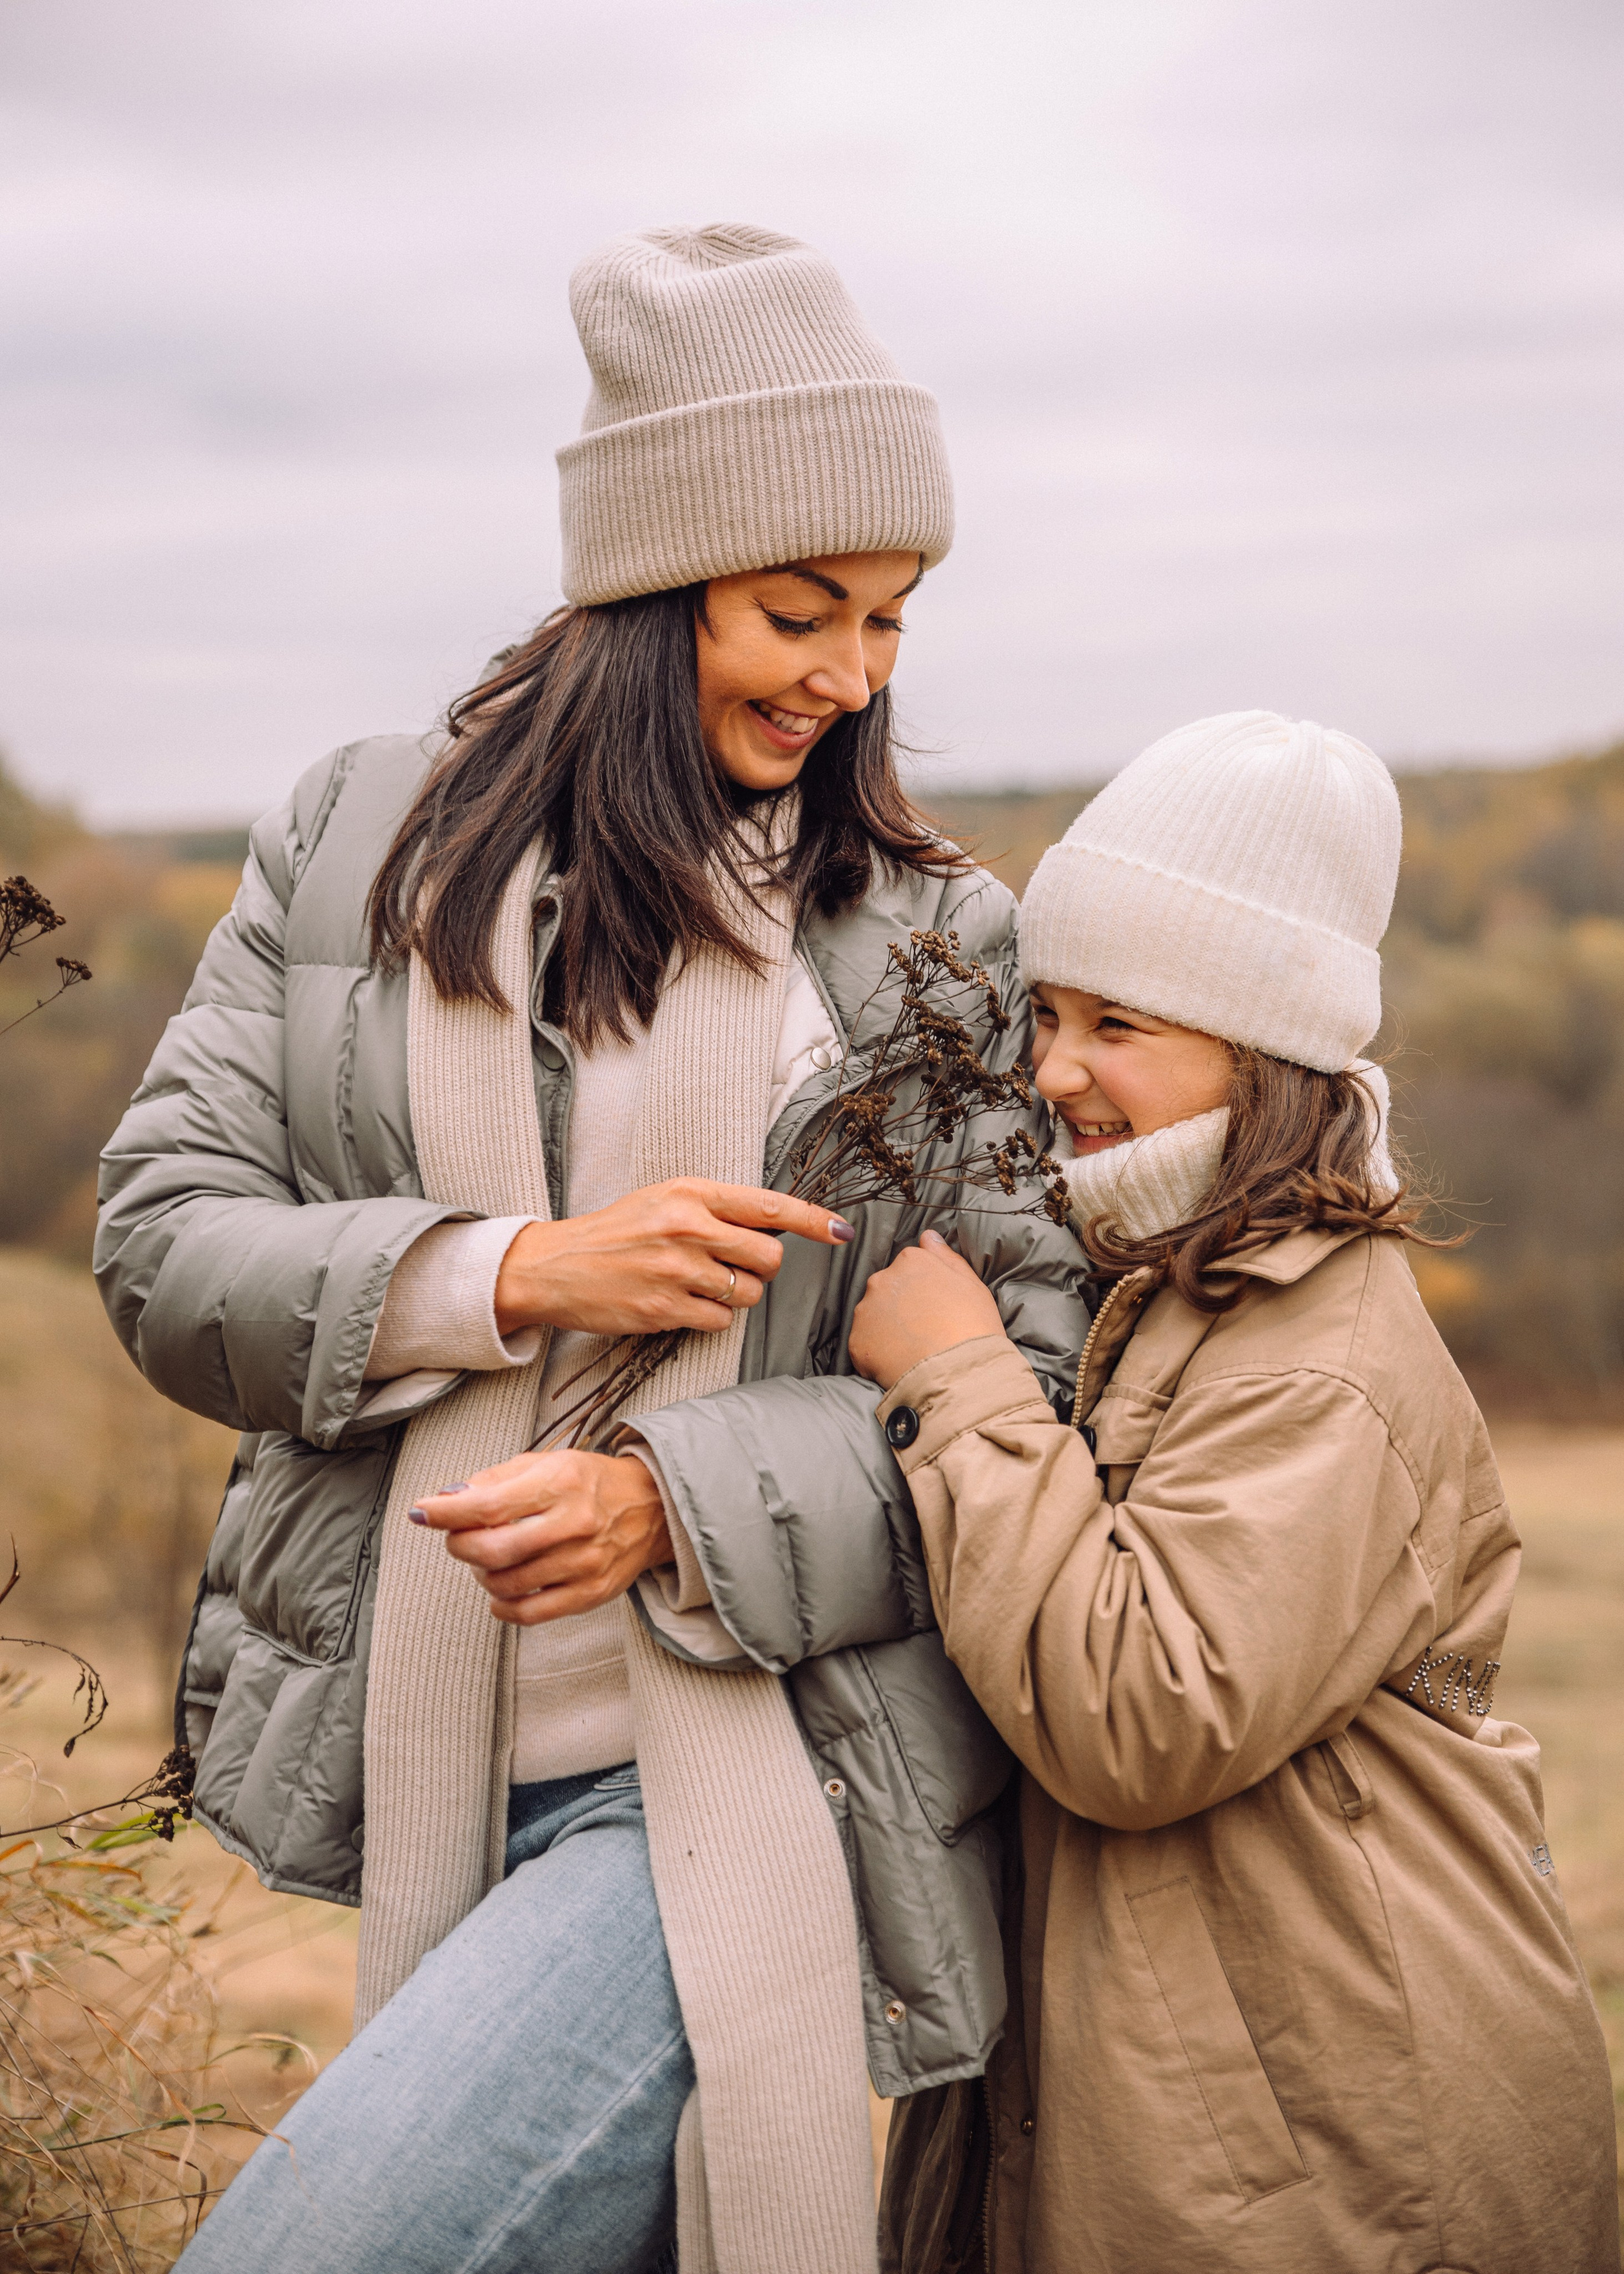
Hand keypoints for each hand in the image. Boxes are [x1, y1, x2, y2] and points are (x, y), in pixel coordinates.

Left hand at [411, 1448, 671, 1624]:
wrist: (653, 1508)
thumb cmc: (591, 1482)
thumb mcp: (547, 1462)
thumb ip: (495, 1479)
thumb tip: (447, 1498)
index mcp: (560, 1482)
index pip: (489, 1504)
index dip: (446, 1512)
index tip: (421, 1512)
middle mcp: (574, 1523)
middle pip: (493, 1550)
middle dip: (459, 1546)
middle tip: (456, 1538)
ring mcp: (584, 1563)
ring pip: (506, 1584)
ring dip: (481, 1575)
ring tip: (487, 1560)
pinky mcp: (590, 1594)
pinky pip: (530, 1614)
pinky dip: (502, 1607)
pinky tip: (500, 1592)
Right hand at [494, 1179, 853, 1339]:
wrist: (555, 1266)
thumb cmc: (616, 1232)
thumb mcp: (664, 1200)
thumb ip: (717, 1208)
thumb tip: (775, 1225)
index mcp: (691, 1193)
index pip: (769, 1206)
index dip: (813, 1221)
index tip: (841, 1231)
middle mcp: (688, 1228)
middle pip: (768, 1257)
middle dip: (761, 1267)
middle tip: (732, 1265)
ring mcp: (676, 1271)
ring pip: (748, 1294)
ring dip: (735, 1295)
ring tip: (700, 1284)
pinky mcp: (664, 1309)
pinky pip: (721, 1322)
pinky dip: (711, 1318)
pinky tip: (682, 1304)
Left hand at [849, 1229, 1006, 1391]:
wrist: (959, 1375)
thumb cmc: (973, 1328)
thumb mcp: (971, 1284)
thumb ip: (945, 1256)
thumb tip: (927, 1236)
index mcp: (911, 1260)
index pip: (908, 1268)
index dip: (921, 1291)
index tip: (934, 1309)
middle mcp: (882, 1279)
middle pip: (887, 1290)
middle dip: (900, 1307)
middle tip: (924, 1331)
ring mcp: (866, 1310)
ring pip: (872, 1316)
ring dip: (886, 1329)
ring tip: (912, 1350)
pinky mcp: (857, 1342)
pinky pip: (865, 1346)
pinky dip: (877, 1355)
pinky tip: (900, 1364)